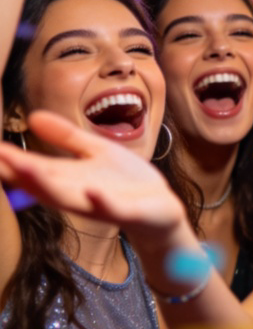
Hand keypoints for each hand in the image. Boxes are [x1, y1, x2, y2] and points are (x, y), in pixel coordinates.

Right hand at [0, 110, 185, 245]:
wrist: (161, 211)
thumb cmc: (127, 182)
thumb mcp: (96, 151)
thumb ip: (67, 137)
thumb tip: (33, 116)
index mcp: (69, 178)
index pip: (33, 168)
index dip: (11, 159)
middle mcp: (77, 193)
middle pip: (42, 184)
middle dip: (18, 171)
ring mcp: (100, 205)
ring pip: (67, 198)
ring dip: (45, 186)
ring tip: (25, 169)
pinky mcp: (126, 213)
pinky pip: (110, 209)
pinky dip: (100, 201)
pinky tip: (91, 192)